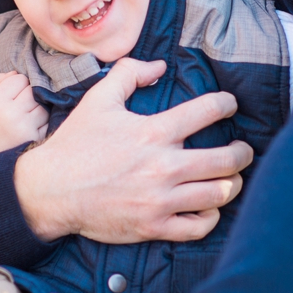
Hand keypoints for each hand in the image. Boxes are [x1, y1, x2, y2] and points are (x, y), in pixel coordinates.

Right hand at [0, 72, 47, 171]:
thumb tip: (17, 72)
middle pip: (32, 90)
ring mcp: (24, 126)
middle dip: (28, 95)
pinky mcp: (35, 138)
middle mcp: (9, 113)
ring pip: (42, 104)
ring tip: (26, 116)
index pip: (18, 78)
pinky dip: (42, 122)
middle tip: (20, 105)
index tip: (12, 94)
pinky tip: (30, 127)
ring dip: (37, 108)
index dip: (17, 84)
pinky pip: (47, 120)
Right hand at [14, 57, 252, 242]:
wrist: (50, 190)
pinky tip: (208, 206)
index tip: (229, 105)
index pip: (208, 111)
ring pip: (220, 193)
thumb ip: (128, 73)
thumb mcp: (97, 100)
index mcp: (153, 132)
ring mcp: (160, 200)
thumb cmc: (74, 144)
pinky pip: (200, 226)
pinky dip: (212, 216)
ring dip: (233, 184)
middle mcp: (163, 166)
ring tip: (231, 178)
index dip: (226, 104)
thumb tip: (159, 66)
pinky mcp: (154, 226)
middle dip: (242, 152)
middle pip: (227, 160)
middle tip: (242, 150)